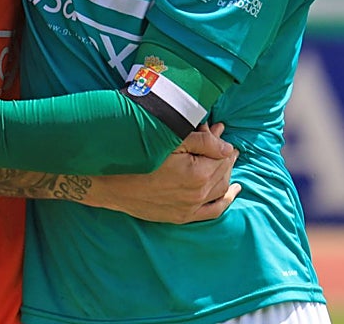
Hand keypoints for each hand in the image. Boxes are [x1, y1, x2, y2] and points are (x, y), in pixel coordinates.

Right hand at [92, 123, 240, 223]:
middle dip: (224, 153)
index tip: (217, 127)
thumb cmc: (136, 157)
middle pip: (223, 171)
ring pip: (220, 189)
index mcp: (197, 173)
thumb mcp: (168, 140)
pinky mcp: (181, 217)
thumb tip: (226, 143)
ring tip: (226, 157)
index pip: (222, 154)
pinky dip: (226, 200)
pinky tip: (233, 191)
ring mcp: (190, 208)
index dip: (220, 139)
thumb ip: (202, 140)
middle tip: (220, 137)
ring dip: (226, 172)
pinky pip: (213, 211)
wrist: (109, 183)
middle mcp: (197, 194)